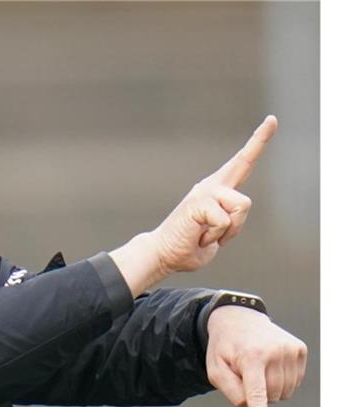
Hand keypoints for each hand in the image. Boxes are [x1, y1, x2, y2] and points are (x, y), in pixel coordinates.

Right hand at [151, 115, 277, 273]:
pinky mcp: (199, 202)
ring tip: (209, 236)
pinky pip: (225, 221)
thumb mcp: (217, 237)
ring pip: (242, 205)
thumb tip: (226, 217)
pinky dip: (216, 236)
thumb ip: (228, 224)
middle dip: (260, 140)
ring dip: (231, 229)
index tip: (271, 120)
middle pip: (244, 162)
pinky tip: (200, 238)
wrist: (163, 255)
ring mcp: (205, 192)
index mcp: (219, 191)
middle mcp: (212, 186)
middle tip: (274, 119)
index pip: (242, 165)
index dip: (257, 143)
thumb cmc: (188, 247)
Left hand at [205, 306, 307, 406]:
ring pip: (284, 393)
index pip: (256, 394)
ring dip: (270, 388)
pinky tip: (270, 365)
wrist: (239, 318)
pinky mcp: (300, 349)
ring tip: (257, 367)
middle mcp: (275, 352)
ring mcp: (291, 350)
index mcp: (251, 356)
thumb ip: (229, 390)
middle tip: (244, 372)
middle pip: (270, 397)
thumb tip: (252, 405)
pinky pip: (294, 383)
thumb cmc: (224, 348)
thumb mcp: (215, 368)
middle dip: (256, 394)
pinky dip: (281, 381)